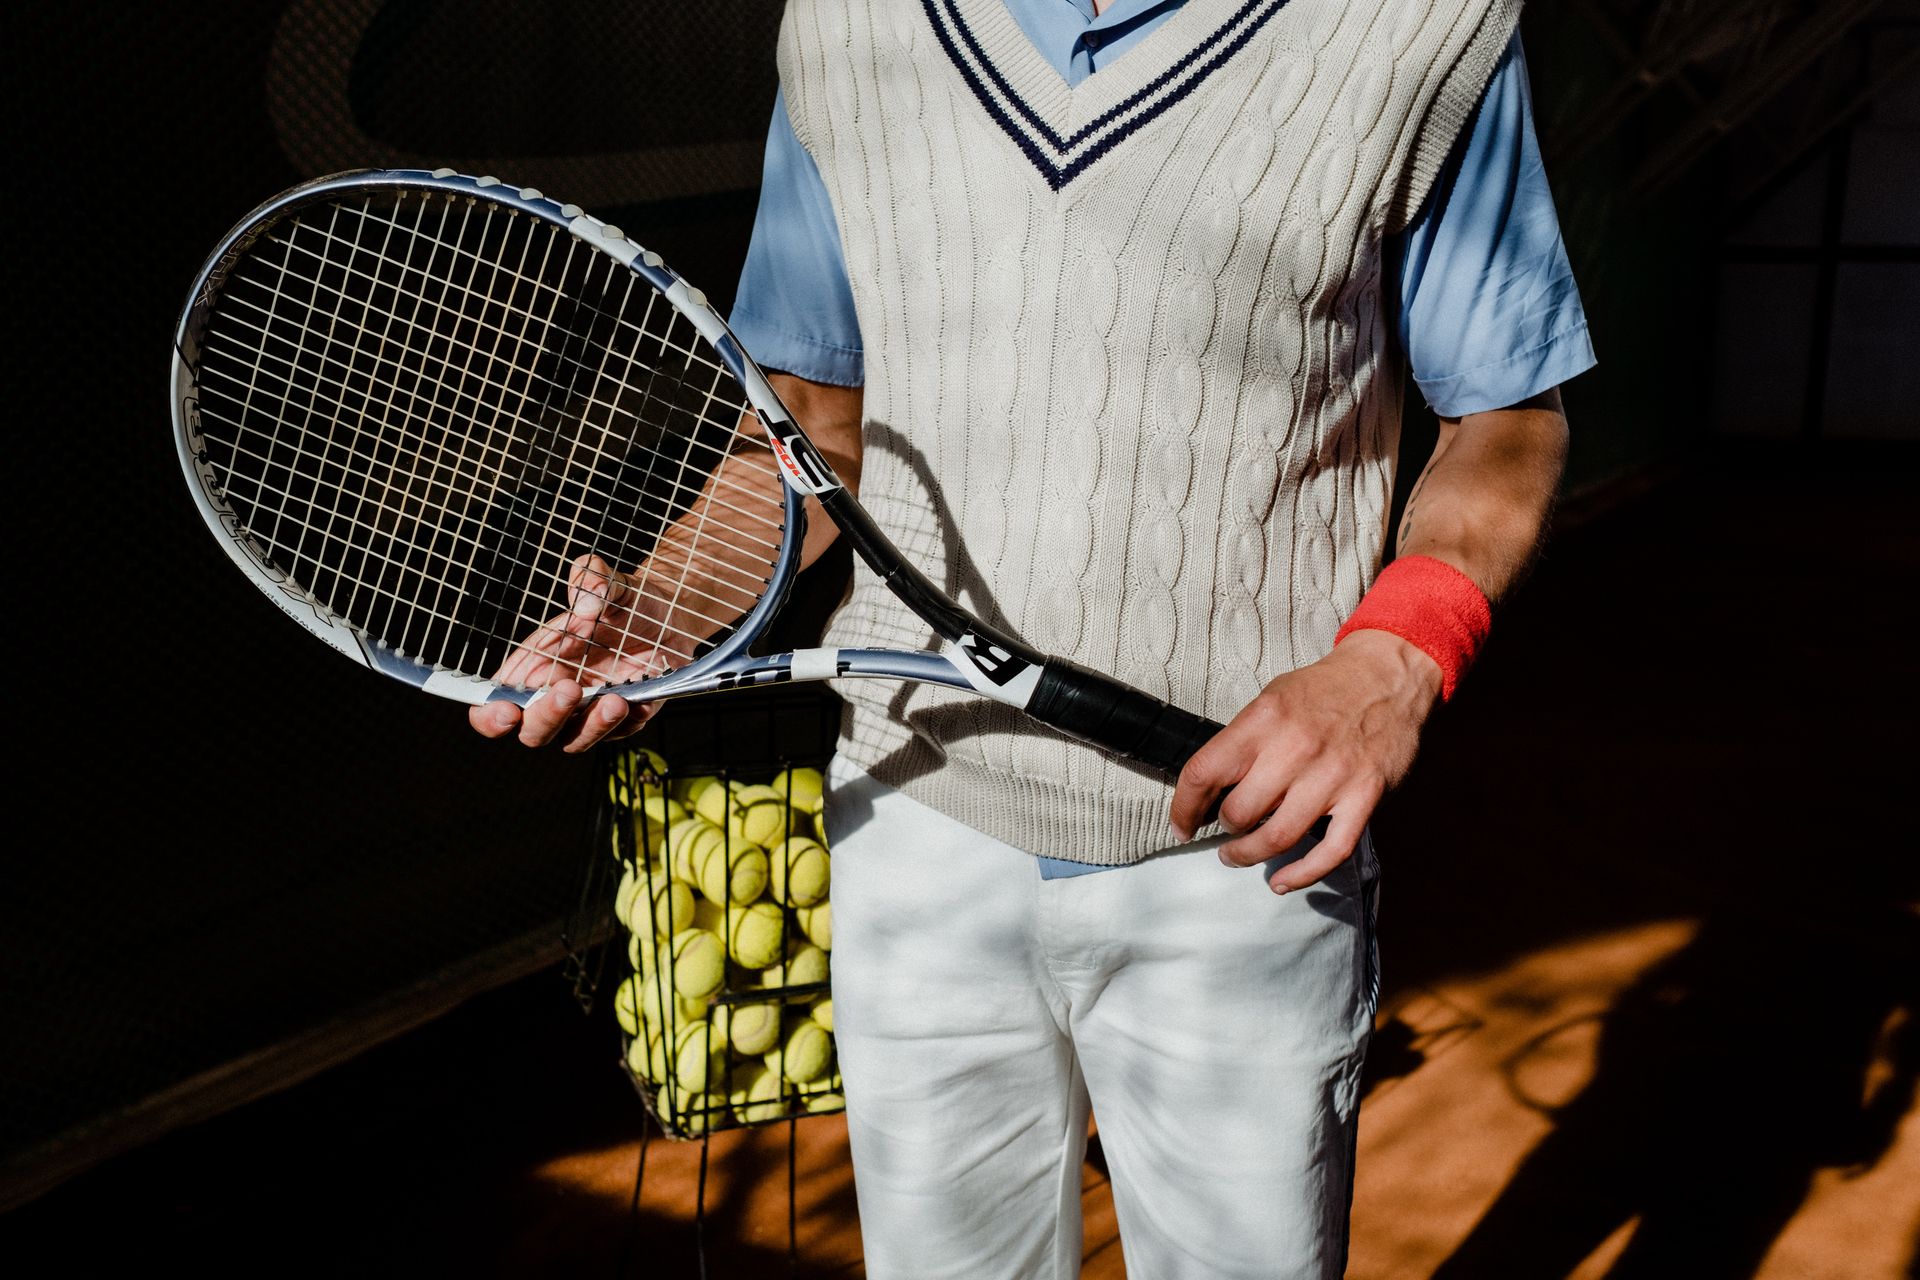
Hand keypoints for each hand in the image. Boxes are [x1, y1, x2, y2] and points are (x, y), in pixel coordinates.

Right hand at [467, 553, 668, 752]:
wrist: (671, 616)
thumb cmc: (628, 603)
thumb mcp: (612, 584)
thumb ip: (593, 578)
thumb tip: (587, 596)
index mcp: (536, 663)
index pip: (495, 702)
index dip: (490, 716)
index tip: (507, 710)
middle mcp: (557, 692)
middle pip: (533, 730)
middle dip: (546, 717)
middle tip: (570, 690)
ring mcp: (588, 710)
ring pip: (574, 740)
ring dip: (591, 727)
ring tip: (616, 701)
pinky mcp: (622, 719)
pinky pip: (619, 734)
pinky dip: (627, 724)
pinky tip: (639, 702)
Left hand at [1169, 630, 1442, 893]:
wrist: (1387, 675)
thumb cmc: (1323, 691)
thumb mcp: (1271, 699)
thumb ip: (1241, 741)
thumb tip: (1209, 791)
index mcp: (1264, 720)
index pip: (1203, 774)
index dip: (1183, 808)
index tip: (1182, 825)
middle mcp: (1296, 748)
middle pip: (1238, 813)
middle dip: (1225, 829)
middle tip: (1226, 830)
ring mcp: (1332, 775)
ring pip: (1277, 838)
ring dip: (1250, 855)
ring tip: (1240, 855)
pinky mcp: (1364, 796)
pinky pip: (1330, 851)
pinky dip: (1302, 874)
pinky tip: (1283, 880)